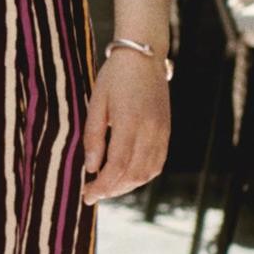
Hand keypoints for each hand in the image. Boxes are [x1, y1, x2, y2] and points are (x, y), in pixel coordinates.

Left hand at [81, 48, 170, 205]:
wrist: (144, 57)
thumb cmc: (115, 78)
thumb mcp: (96, 103)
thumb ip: (94, 137)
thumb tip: (91, 168)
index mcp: (130, 121)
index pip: (117, 166)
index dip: (102, 186)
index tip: (87, 195)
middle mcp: (150, 130)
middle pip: (133, 174)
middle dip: (112, 190)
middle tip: (92, 194)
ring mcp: (162, 132)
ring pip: (147, 173)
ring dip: (127, 186)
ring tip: (107, 187)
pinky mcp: (166, 132)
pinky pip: (157, 163)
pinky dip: (142, 176)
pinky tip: (126, 177)